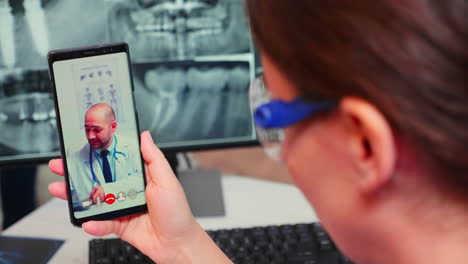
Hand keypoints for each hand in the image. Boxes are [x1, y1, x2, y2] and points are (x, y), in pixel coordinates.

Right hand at [48, 131, 230, 262]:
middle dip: (78, 173)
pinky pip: (101, 224)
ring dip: (76, 197)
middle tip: (60, 166)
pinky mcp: (118, 225)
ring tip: (61, 191)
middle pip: (99, 179)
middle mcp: (128, 191)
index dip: (98, 154)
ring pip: (95, 201)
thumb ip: (153, 158)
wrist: (177, 243)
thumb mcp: (166, 179)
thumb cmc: (176, 211)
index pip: (115, 162)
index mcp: (140, 176)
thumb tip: (145, 136)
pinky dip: (93, 224)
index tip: (82, 147)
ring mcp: (121, 208)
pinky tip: (87, 221)